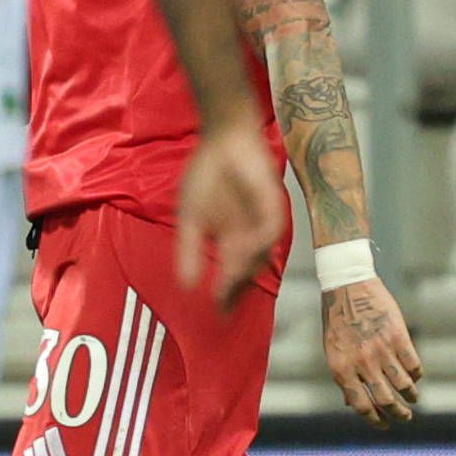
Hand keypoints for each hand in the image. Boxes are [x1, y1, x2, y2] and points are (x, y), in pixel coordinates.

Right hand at [174, 118, 286, 304]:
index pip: (231, 274)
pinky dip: (258, 241)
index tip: (218, 315)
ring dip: (245, 269)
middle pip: (248, 269)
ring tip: (229, 285)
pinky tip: (243, 249)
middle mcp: (250, 235)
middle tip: (225, 309)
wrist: (221, 140)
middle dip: (237, 289)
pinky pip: (270, 228)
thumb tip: (184, 285)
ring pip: (260, 253)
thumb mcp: (190, 218)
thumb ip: (187, 250)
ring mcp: (262, 220)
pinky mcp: (272, 203)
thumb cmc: (205, 176)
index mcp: (231, 240)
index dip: (226, 294)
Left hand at [320, 277, 423, 425]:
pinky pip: (414, 365)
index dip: (374, 420)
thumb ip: (344, 376)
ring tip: (413, 399)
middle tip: (405, 417)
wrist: (348, 286)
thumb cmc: (337, 321)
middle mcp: (362, 363)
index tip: (383, 424)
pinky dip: (416, 375)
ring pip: (403, 385)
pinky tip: (415, 377)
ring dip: (411, 396)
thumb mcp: (333, 351)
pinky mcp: (398, 337)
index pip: (361, 405)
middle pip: (386, 399)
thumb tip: (353, 403)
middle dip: (398, 414)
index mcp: (341, 369)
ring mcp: (381, 350)